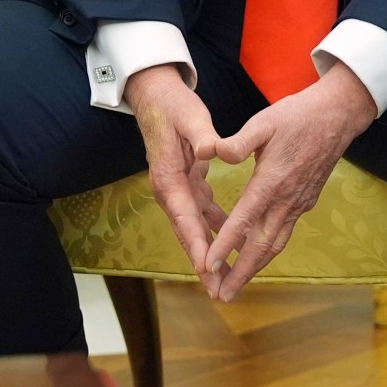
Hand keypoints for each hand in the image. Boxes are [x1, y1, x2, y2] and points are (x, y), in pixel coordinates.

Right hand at [126, 65, 227, 273]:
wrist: (156, 97)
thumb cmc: (174, 107)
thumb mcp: (190, 117)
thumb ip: (202, 135)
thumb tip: (210, 151)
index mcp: (169, 179)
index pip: (185, 218)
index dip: (197, 243)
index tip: (208, 267)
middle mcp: (170, 190)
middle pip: (188, 233)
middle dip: (202, 262)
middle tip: (218, 289)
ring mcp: (177, 189)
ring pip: (195, 227)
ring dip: (210, 251)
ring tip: (226, 278)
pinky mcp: (186, 183)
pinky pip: (202, 213)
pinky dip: (215, 229)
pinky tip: (231, 241)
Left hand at [203, 64, 377, 300]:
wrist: (339, 115)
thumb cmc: (299, 115)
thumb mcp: (264, 121)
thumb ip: (236, 142)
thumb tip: (211, 152)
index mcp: (272, 181)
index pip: (243, 221)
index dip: (224, 246)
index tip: (206, 266)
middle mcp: (286, 199)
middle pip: (262, 246)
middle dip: (240, 273)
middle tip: (221, 296)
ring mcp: (299, 203)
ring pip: (276, 244)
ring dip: (255, 268)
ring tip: (236, 287)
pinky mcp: (305, 201)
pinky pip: (284, 233)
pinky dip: (268, 251)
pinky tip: (256, 256)